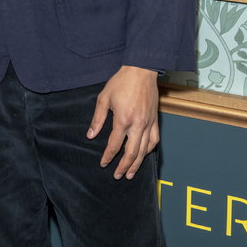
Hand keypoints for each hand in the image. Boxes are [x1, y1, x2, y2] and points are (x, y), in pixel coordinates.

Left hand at [87, 65, 158, 179]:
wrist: (141, 70)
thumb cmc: (121, 82)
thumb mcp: (104, 98)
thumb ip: (98, 119)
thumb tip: (91, 135)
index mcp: (123, 119)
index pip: (114, 145)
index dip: (108, 156)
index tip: (103, 163)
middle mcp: (138, 124)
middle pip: (131, 153)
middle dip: (123, 167)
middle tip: (117, 175)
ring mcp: (149, 123)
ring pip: (144, 150)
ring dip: (137, 164)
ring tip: (131, 174)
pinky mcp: (155, 120)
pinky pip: (154, 140)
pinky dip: (149, 151)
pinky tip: (144, 155)